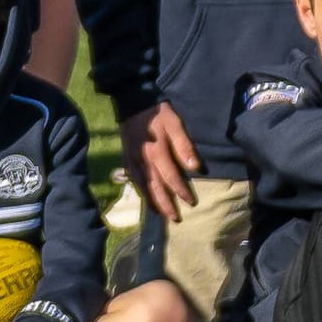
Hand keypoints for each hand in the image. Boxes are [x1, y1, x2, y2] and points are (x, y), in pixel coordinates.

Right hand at [126, 102, 200, 222]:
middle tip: (175, 218)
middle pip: (155, 187)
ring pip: (143, 186)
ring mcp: (132, 160)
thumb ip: (184, 145)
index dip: (181, 191)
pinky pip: (133, 178)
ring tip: (161, 214)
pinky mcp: (126, 157)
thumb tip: (194, 167)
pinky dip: (140, 190)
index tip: (191, 203)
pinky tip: (146, 196)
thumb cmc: (158, 113)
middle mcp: (143, 160)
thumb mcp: (175, 124)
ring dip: (152, 201)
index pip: (171, 177)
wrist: (132, 102)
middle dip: (165, 204)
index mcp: (157, 152)